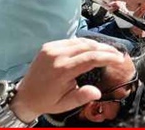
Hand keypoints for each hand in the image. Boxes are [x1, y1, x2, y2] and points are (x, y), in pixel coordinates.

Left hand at [10, 38, 125, 122]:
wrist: (24, 96)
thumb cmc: (47, 101)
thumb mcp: (65, 104)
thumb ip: (82, 96)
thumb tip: (98, 92)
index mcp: (62, 70)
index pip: (91, 58)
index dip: (108, 57)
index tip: (120, 59)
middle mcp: (57, 55)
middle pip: (88, 46)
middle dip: (106, 49)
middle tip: (118, 53)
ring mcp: (52, 48)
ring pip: (80, 41)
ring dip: (96, 45)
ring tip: (108, 50)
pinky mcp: (48, 45)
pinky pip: (71, 41)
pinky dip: (84, 43)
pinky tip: (92, 48)